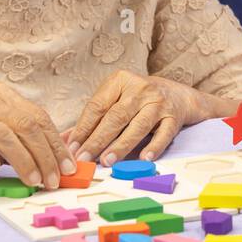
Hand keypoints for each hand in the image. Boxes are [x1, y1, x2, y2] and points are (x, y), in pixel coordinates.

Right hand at [0, 82, 75, 188]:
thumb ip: (28, 143)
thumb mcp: (4, 138)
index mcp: (5, 96)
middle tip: (54, 181)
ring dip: (24, 161)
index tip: (69, 168)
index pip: (40, 118)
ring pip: (6, 135)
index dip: (57, 145)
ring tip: (34, 181)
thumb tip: (63, 163)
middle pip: (27, 125)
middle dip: (46, 156)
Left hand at [62, 70, 207, 165]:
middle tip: (84, 158)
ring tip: (107, 161)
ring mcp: (158, 103)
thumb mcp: (115, 101)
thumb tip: (64, 141)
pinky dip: (153, 147)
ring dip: (121, 145)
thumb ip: (91, 120)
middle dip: (97, 139)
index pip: (97, 105)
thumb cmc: (139, 99)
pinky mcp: (174, 117)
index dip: (83, 128)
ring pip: (137, 126)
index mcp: (121, 80)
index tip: (72, 148)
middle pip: (115, 116)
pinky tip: (143, 158)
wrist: (178, 95)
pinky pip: (163, 134)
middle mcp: (140, 89)